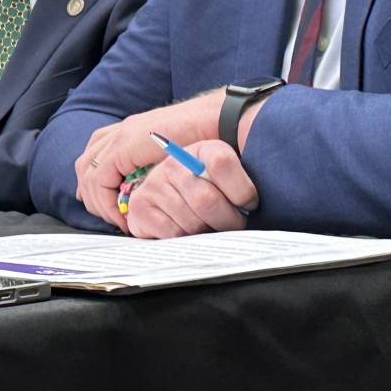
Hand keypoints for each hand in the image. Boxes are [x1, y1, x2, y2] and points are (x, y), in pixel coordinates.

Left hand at [74, 93, 223, 229]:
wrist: (221, 121)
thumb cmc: (208, 140)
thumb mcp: (174, 158)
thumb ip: (155, 168)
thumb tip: (143, 190)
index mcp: (131, 130)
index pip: (96, 155)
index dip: (94, 183)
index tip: (108, 208)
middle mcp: (122, 129)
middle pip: (86, 162)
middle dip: (90, 193)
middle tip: (109, 217)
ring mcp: (122, 134)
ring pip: (88, 171)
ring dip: (98, 200)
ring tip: (117, 220)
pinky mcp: (126, 144)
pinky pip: (101, 178)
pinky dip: (107, 201)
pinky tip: (124, 216)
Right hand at [120, 140, 258, 239]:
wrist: (171, 200)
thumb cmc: (211, 193)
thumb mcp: (231, 180)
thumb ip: (243, 185)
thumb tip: (251, 205)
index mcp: (202, 150)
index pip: (221, 162)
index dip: (241, 191)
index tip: (249, 204)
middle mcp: (174, 163)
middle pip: (207, 200)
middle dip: (228, 221)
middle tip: (233, 225)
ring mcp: (154, 183)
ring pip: (192, 222)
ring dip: (207, 232)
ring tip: (210, 227)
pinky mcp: (140, 206)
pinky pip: (173, 233)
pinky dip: (186, 240)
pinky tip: (188, 231)